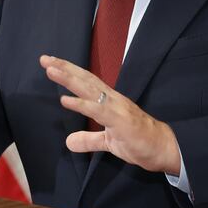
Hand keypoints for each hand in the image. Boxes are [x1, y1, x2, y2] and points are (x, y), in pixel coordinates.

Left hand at [40, 54, 180, 174]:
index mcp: (109, 101)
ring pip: (89, 89)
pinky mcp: (120, 121)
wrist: (163, 149)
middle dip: (64, 68)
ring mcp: (116, 108)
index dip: (68, 72)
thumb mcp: (108, 142)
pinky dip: (81, 104)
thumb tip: (69, 142)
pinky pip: (98, 110)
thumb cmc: (139, 141)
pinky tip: (66, 100)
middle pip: (85, 79)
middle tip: (44, 58)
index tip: (51, 63)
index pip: (86, 82)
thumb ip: (89, 139)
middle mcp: (112, 99)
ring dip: (69, 79)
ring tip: (51, 70)